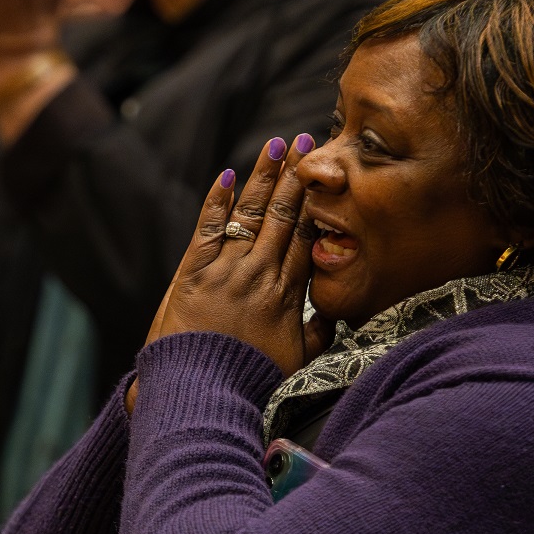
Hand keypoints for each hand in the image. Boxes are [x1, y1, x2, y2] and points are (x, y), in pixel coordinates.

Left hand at [127, 134, 329, 419]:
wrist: (201, 392)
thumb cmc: (249, 381)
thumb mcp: (297, 362)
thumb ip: (319, 333)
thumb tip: (339, 313)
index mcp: (288, 295)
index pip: (308, 238)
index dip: (318, 203)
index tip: (328, 175)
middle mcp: (261, 275)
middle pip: (284, 216)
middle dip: (296, 176)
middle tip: (307, 141)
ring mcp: (227, 271)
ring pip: (251, 214)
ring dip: (263, 177)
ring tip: (276, 145)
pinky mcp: (193, 272)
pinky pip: (208, 228)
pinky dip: (218, 201)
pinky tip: (228, 176)